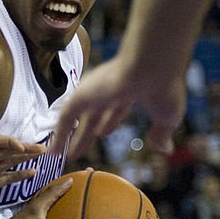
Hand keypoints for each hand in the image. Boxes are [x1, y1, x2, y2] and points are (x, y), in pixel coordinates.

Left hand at [0, 135, 44, 215]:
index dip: (10, 142)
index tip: (20, 147)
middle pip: (7, 150)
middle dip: (24, 148)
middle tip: (42, 148)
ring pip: (10, 162)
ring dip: (25, 158)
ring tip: (40, 155)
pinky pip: (7, 179)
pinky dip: (20, 175)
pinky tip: (31, 173)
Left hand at [52, 54, 185, 158]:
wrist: (152, 65)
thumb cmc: (164, 88)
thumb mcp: (167, 116)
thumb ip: (162, 133)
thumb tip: (163, 149)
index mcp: (130, 90)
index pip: (116, 108)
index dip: (109, 122)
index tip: (102, 133)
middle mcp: (110, 90)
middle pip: (94, 115)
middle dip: (88, 132)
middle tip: (80, 148)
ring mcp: (94, 92)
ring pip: (77, 117)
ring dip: (71, 136)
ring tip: (63, 153)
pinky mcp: (81, 95)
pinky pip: (64, 118)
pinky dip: (58, 135)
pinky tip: (52, 152)